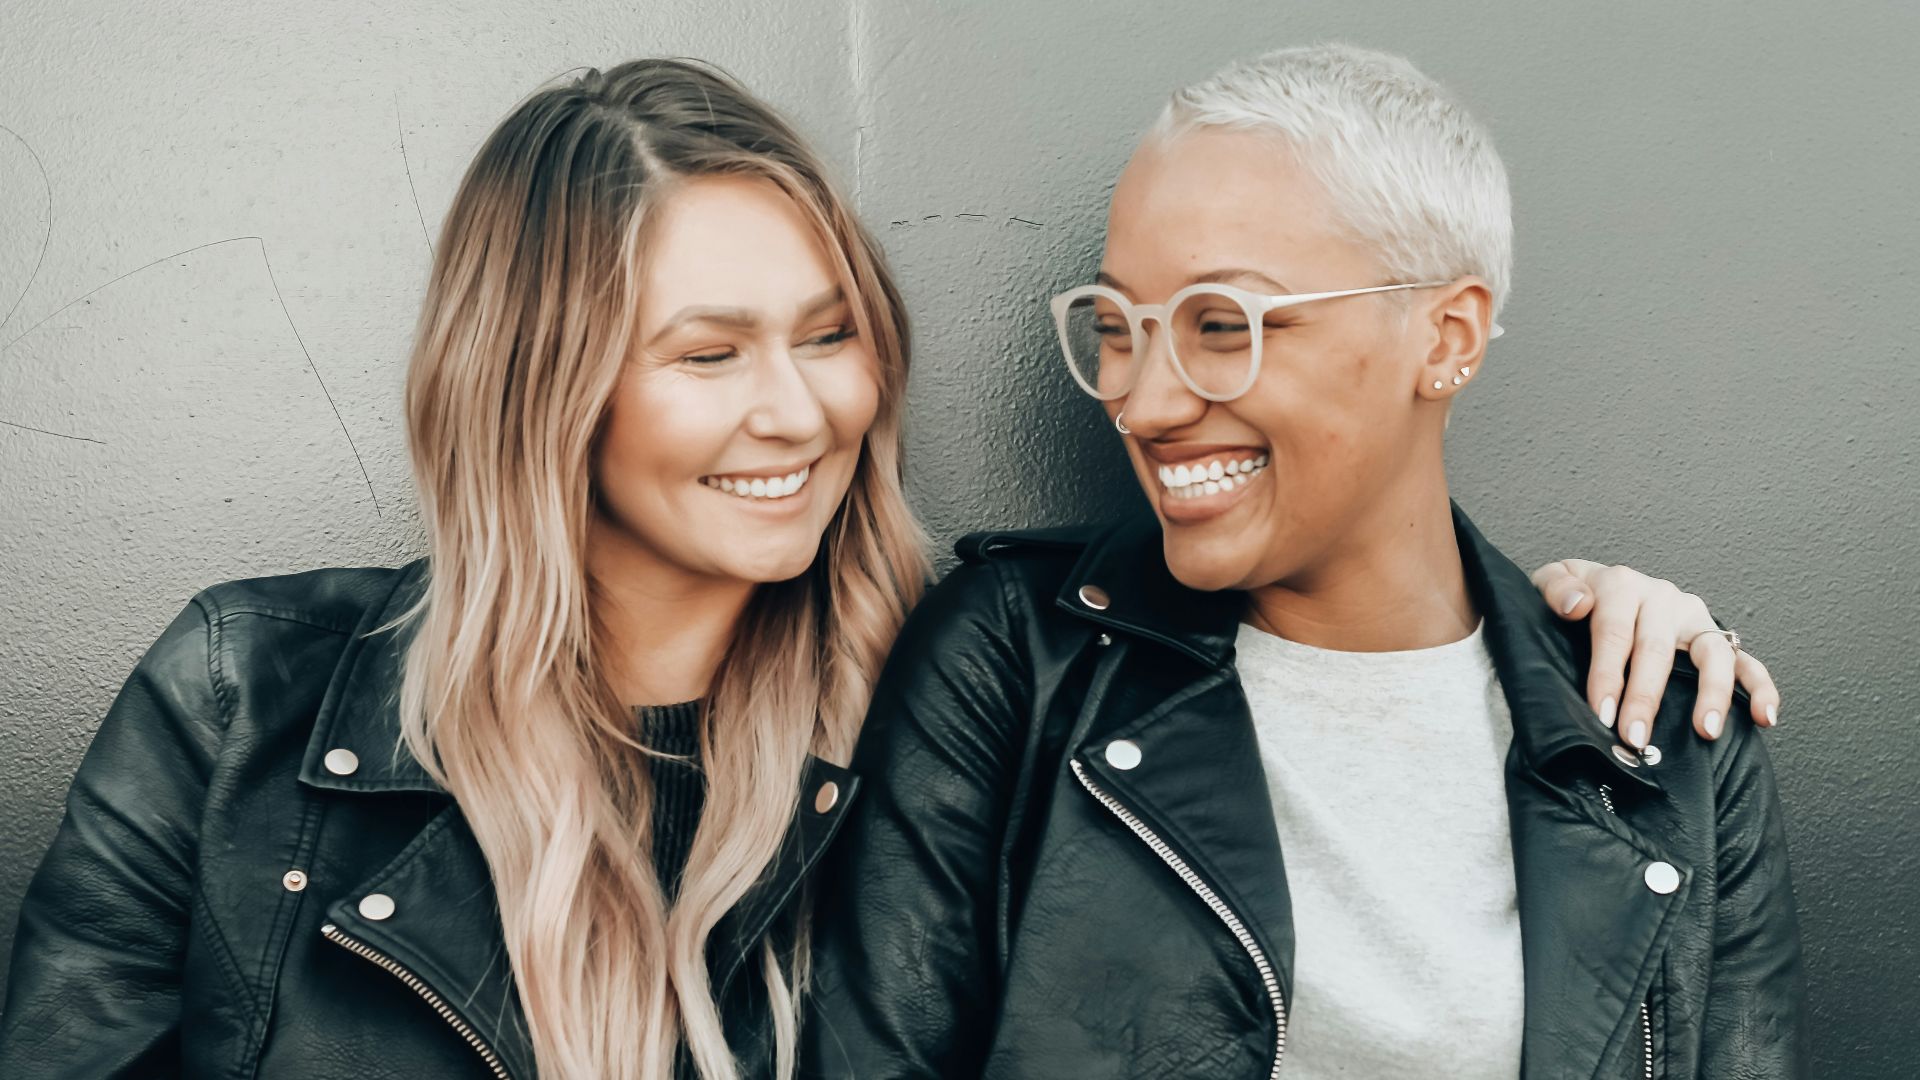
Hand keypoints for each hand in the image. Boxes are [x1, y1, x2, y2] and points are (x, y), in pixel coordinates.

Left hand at [1530, 559, 1779, 747]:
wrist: (1598, 588)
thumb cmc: (1574, 596)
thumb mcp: (1550, 582)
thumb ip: (1555, 588)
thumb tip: (1577, 604)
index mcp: (1620, 585)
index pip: (1614, 633)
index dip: (1608, 674)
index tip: (1602, 713)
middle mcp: (1662, 598)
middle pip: (1657, 650)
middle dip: (1646, 697)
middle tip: (1636, 736)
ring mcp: (1693, 618)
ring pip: (1712, 654)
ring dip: (1712, 693)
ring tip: (1705, 730)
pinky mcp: (1716, 636)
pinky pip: (1746, 662)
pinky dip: (1760, 687)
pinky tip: (1765, 717)